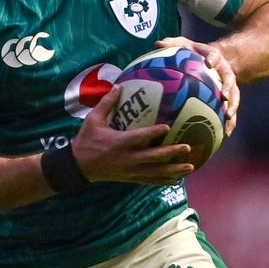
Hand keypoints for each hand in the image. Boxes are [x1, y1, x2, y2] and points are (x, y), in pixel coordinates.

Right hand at [71, 86, 194, 185]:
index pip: (140, 137)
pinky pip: (150, 180)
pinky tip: (176, 179)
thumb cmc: (87, 140)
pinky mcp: (130, 178)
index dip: (154, 133)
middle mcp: (128, 158)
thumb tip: (117, 86)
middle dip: (171, 153)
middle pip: (154, 157)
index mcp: (119, 143)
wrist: (78, 166)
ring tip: (190, 168)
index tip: (168, 127)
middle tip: (187, 148)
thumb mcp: (93, 120)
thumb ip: (106, 104)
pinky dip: (164, 180)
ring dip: (173, 170)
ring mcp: (130, 170)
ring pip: (156, 172)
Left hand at [156, 36, 238, 135]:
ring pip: (235, 96)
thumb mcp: (183, 44)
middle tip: (224, 97)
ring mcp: (229, 85)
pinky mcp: (230, 97)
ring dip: (233, 107)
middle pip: (229, 79)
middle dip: (228, 88)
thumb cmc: (194, 52)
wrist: (213, 60)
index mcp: (214, 56)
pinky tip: (225, 133)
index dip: (213, 59)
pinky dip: (230, 121)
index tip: (209, 64)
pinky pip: (231, 109)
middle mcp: (225, 70)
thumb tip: (157, 43)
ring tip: (228, 118)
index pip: (214, 55)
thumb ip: (172, 43)